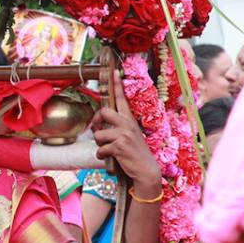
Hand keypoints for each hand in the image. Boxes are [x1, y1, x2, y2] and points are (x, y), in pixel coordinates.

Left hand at [92, 71, 161, 198]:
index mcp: (129, 120)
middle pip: (103, 112)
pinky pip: (100, 149)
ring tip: (110, 150)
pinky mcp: (119, 146)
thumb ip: (116, 128)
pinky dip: (102, 156)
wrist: (146, 170)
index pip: (121, 99)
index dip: (116, 85)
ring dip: (100, 145)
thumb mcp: (129, 136)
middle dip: (97, 122)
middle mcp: (127, 124)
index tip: (114, 72)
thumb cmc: (134, 153)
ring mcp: (123, 134)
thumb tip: (97, 126)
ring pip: (98, 135)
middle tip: (100, 130)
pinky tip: (112, 158)